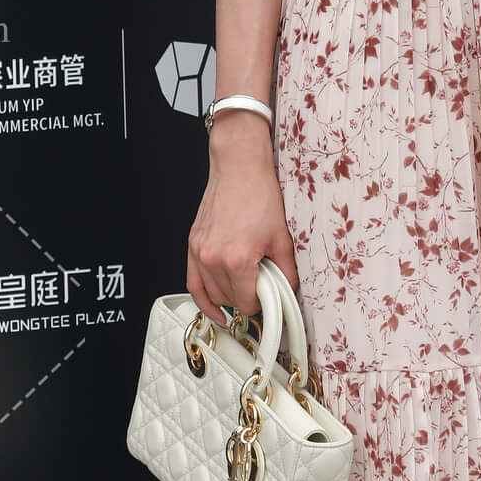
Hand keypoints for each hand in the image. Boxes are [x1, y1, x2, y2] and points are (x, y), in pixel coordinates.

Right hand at [188, 120, 299, 319]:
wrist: (239, 169)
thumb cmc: (259, 197)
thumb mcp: (281, 238)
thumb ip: (286, 271)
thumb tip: (287, 292)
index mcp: (238, 260)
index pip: (247, 303)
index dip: (261, 305)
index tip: (269, 299)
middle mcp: (214, 259)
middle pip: (229, 301)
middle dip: (247, 299)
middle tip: (261, 287)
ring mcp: (199, 252)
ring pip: (212, 294)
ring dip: (229, 298)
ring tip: (244, 289)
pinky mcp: (192, 245)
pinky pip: (193, 283)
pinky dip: (202, 300)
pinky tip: (214, 311)